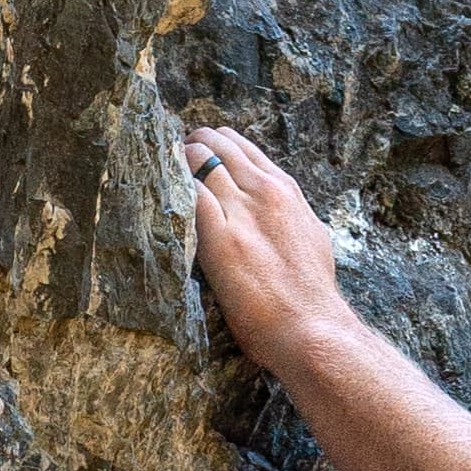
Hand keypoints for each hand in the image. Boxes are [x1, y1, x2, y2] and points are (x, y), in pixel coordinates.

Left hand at [182, 121, 343, 372]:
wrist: (312, 327)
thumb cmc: (312, 293)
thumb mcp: (309, 236)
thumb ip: (286, 215)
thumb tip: (273, 212)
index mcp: (285, 189)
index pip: (241, 145)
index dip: (212, 145)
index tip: (195, 156)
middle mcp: (263, 191)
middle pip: (214, 142)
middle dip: (189, 147)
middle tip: (170, 163)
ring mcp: (240, 212)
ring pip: (196, 158)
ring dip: (174, 164)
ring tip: (159, 179)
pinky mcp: (220, 239)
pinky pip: (187, 194)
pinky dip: (170, 191)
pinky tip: (158, 202)